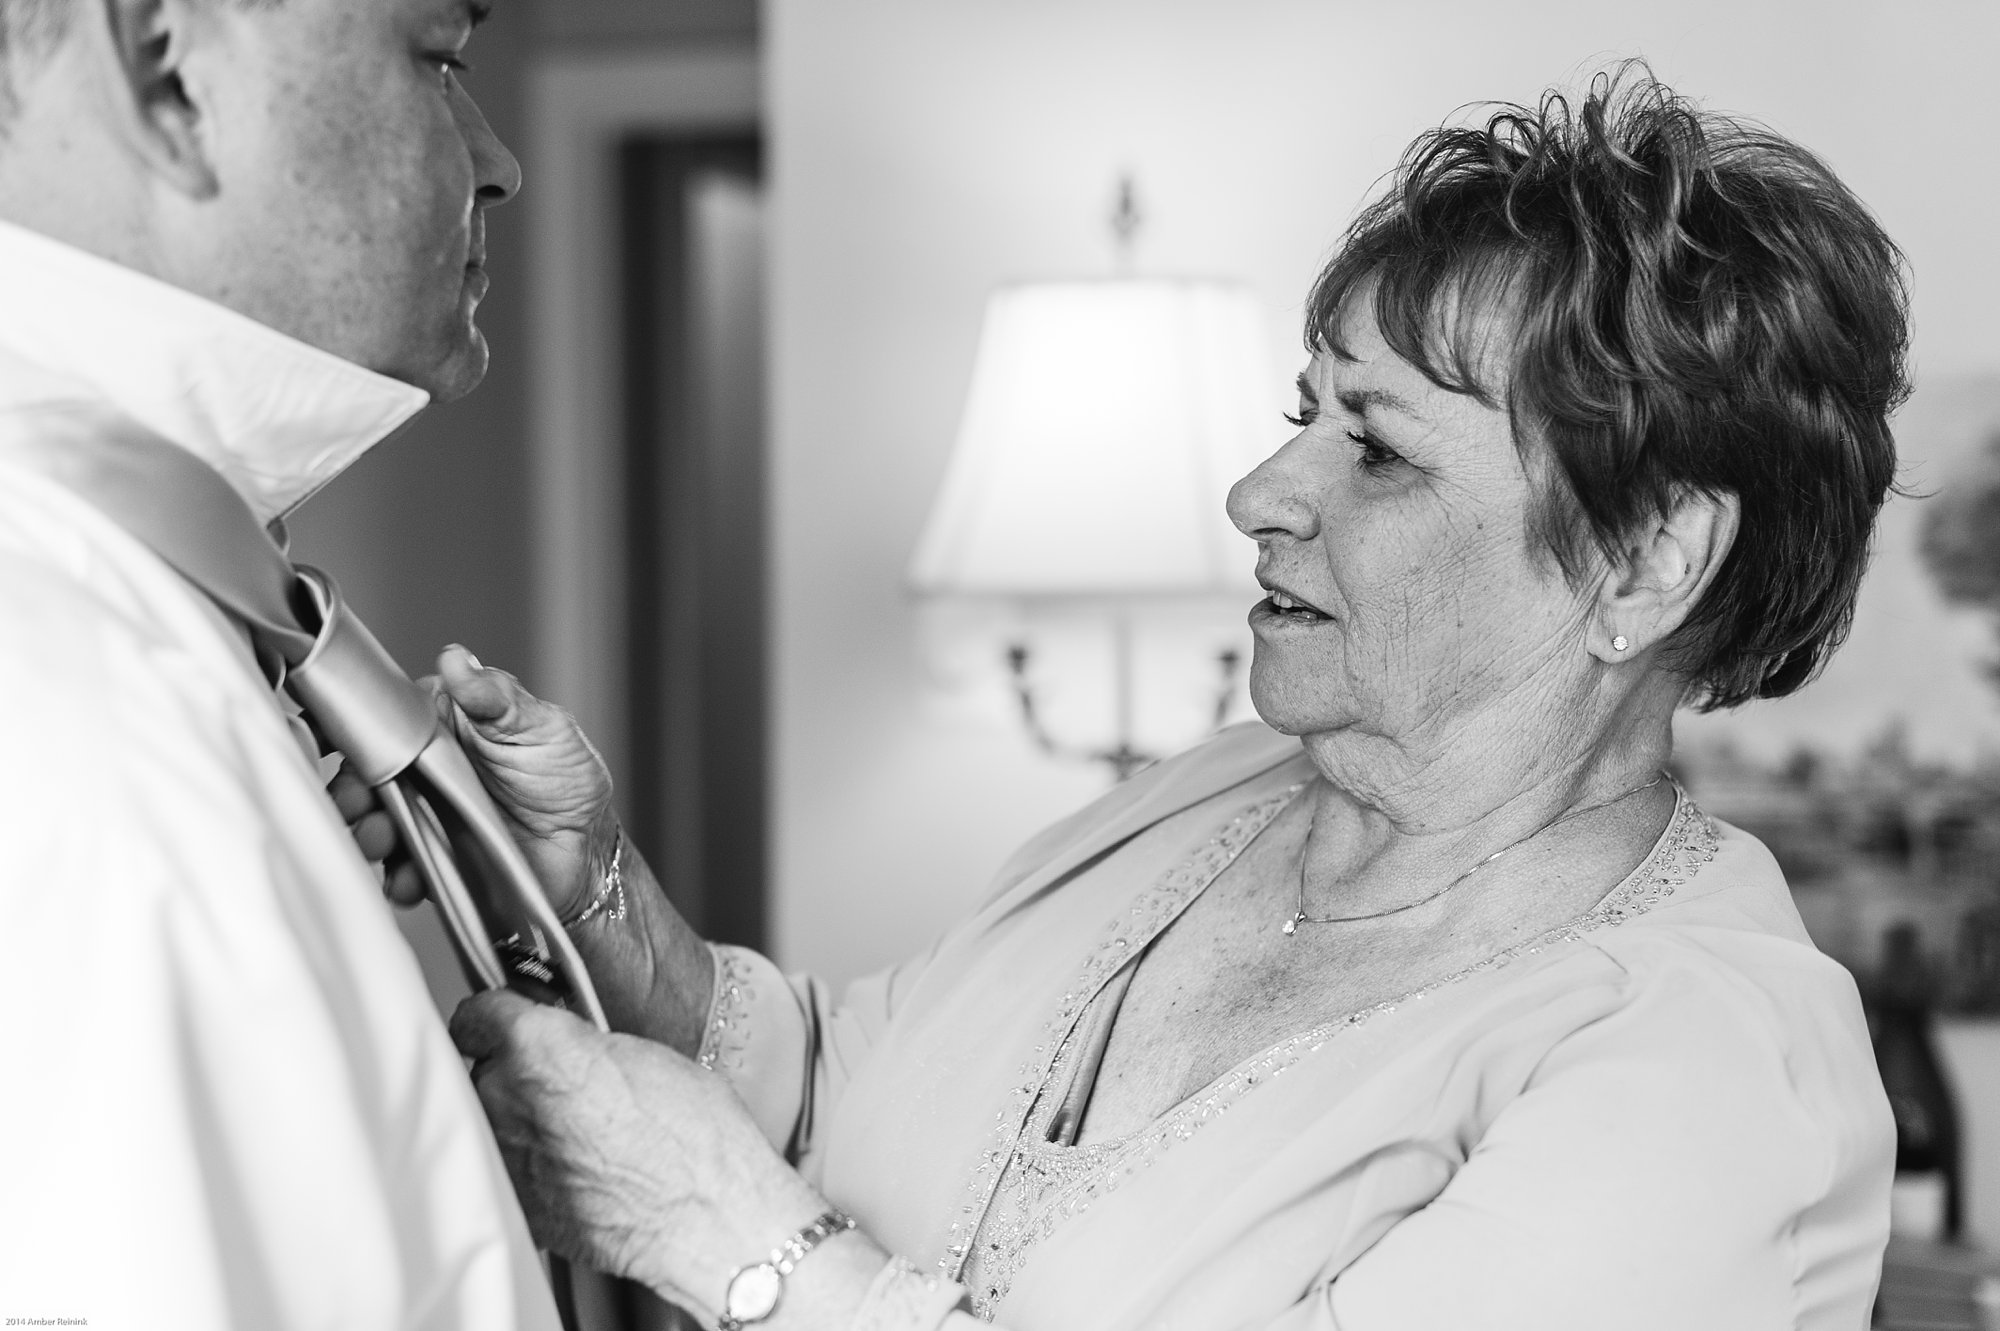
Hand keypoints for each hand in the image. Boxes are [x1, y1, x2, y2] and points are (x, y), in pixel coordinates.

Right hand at [330, 645, 615, 917]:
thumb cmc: (566, 778)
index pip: (384, 719)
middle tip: (357, 796)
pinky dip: (396, 876)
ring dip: (367, 831)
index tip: (341, 738)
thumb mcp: (540, 726)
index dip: (357, 727)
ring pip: (376, 821)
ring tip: (381, 837)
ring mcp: (423, 816)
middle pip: (367, 774)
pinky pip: (400, 870)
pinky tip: (406, 876)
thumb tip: (457, 660)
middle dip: (351, 786)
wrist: (588, 850)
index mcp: (441, 726)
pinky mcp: (430, 859)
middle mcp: (424, 770)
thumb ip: (495, 696)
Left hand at [450, 990, 848, 1319]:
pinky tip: (580, 1170)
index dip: (496, 1017)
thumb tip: (563, 1044)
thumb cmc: (693, 1132)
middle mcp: (507, 1099)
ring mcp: (507, 1158)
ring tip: (577, 1131)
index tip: (508, 1023)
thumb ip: (581, 1043)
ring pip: (495, 1123)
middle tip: (566, 1083)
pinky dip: (536, 1167)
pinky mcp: (518, 1205)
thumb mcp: (640, 1053)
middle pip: (484, 1072)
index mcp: (537, 1047)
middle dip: (517, 1073)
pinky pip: (512, 1171)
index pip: (476, 1017)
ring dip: (522, 1121)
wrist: (708, 1215)